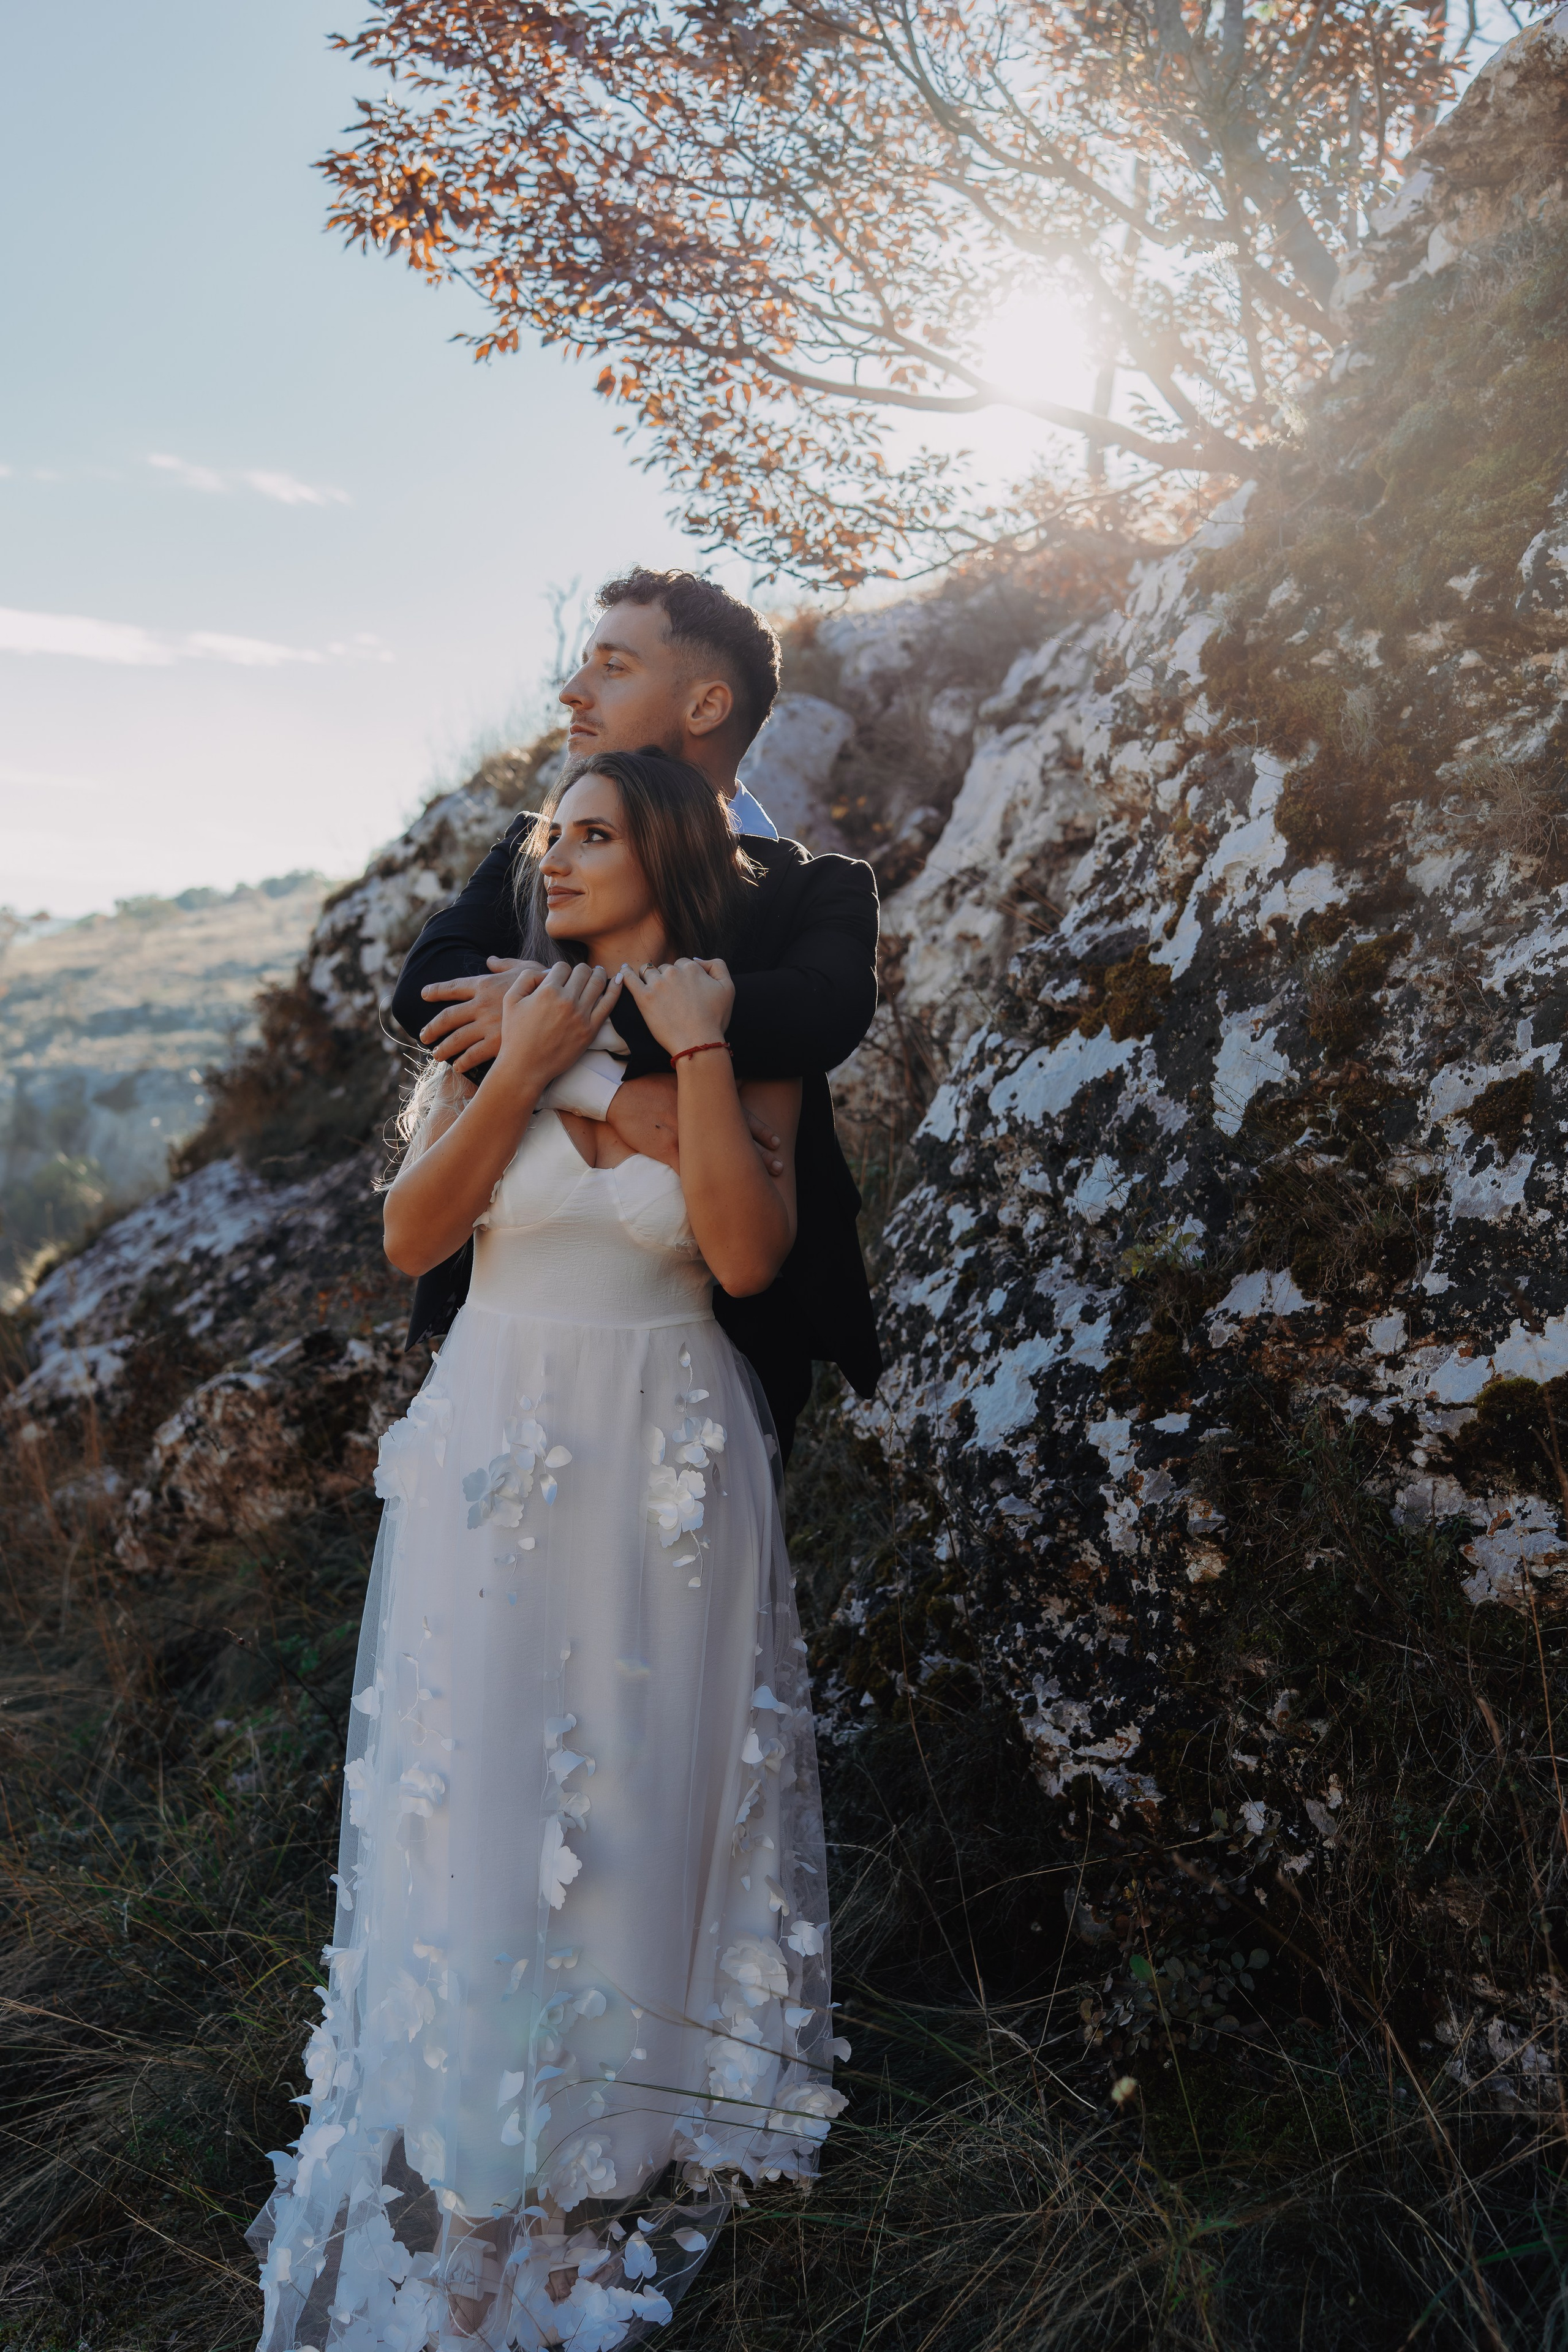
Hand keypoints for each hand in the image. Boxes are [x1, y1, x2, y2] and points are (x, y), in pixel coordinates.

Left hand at [419, 958, 543, 1074]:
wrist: (559, 1004)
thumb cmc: (546, 983)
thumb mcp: (526, 968)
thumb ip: (505, 964)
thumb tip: (490, 960)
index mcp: (485, 984)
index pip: (453, 987)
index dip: (436, 990)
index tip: (424, 994)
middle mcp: (480, 1005)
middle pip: (447, 1018)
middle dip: (432, 1027)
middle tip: (424, 1036)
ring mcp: (487, 1025)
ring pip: (456, 1039)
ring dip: (444, 1048)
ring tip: (437, 1055)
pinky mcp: (497, 1043)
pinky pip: (473, 1055)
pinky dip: (463, 1062)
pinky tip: (458, 1067)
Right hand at [496, 961, 622, 1091]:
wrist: (525, 1067)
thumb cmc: (515, 1034)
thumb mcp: (510, 999)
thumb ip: (526, 978)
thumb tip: (547, 972)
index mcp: (547, 991)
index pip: (562, 967)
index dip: (560, 970)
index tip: (559, 977)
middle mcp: (567, 1001)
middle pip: (582, 971)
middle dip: (580, 969)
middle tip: (580, 973)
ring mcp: (581, 1015)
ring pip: (598, 983)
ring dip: (599, 974)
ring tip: (598, 972)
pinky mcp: (591, 1030)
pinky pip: (609, 1004)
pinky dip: (616, 989)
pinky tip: (619, 981)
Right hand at [607, 1072, 785, 1175]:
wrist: (618, 1091)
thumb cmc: (647, 1084)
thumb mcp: (678, 1080)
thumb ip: (700, 1088)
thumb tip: (721, 1088)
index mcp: (702, 1101)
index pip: (739, 1117)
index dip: (760, 1131)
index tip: (777, 1141)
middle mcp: (698, 1118)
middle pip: (737, 1139)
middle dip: (760, 1155)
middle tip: (781, 1166)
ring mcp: (683, 1135)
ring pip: (718, 1158)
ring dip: (740, 1172)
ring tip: (760, 1187)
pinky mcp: (665, 1149)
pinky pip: (688, 1171)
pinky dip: (704, 1185)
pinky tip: (719, 1199)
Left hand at [620, 957, 734, 1057]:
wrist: (698, 1043)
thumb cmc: (715, 1019)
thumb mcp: (728, 988)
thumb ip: (717, 966)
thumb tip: (697, 960)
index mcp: (692, 968)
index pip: (682, 963)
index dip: (683, 976)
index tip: (684, 990)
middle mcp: (673, 972)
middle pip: (665, 967)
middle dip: (667, 978)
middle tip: (671, 997)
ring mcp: (657, 985)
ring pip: (647, 971)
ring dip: (648, 977)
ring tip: (651, 988)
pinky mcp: (644, 998)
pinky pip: (629, 979)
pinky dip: (625, 973)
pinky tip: (623, 970)